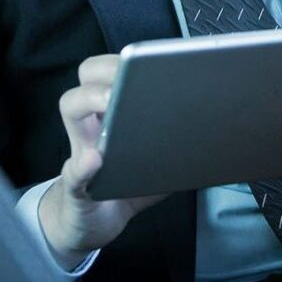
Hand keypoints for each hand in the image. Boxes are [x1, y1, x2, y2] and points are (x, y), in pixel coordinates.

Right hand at [38, 54, 165, 268]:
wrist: (95, 223)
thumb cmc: (127, 186)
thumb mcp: (158, 167)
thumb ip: (178, 149)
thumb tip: (210, 133)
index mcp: (116, 112)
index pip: (119, 69)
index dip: (131, 59)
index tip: (150, 59)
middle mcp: (94, 122)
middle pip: (89, 73)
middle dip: (107, 67)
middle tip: (126, 76)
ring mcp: (80, 149)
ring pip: (71, 105)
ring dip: (90, 99)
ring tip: (108, 102)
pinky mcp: (74, 185)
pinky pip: (73, 170)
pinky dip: (83, 165)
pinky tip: (94, 160)